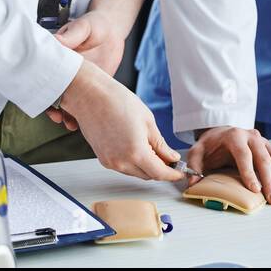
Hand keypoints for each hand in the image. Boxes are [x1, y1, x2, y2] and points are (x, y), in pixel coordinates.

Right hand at [45, 8, 131, 129]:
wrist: (112, 31)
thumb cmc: (95, 24)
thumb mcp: (84, 26)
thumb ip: (72, 33)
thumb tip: (57, 40)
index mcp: (56, 57)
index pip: (43, 75)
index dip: (41, 88)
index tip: (44, 99)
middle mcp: (63, 71)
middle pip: (51, 92)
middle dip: (51, 106)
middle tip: (57, 116)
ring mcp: (75, 81)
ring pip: (64, 101)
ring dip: (63, 113)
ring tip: (69, 123)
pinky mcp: (88, 88)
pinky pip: (81, 104)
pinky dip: (78, 114)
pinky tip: (78, 122)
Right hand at [59, 59, 185, 181]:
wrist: (90, 95)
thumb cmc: (116, 101)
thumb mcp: (147, 121)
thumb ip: (160, 144)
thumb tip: (171, 157)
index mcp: (136, 152)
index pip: (159, 173)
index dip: (172, 174)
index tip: (180, 171)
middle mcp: (121, 162)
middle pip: (148, 175)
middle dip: (161, 169)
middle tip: (169, 157)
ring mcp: (110, 162)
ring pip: (135, 172)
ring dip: (146, 166)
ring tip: (153, 148)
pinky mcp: (103, 158)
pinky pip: (123, 167)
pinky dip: (133, 162)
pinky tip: (137, 147)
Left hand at [186, 127, 270, 204]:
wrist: (221, 132)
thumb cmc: (210, 145)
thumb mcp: (197, 151)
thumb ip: (193, 164)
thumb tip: (193, 181)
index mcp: (234, 136)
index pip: (244, 154)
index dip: (249, 172)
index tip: (254, 189)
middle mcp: (252, 136)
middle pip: (264, 158)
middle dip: (270, 180)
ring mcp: (263, 143)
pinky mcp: (270, 150)